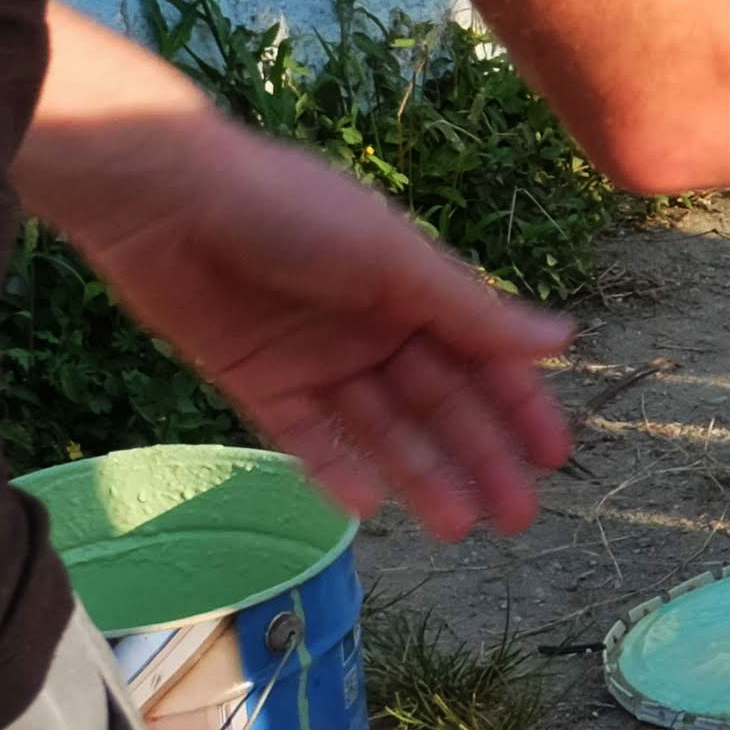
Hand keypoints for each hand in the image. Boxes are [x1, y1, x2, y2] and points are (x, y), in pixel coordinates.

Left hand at [61, 119, 576, 539]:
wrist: (167, 201)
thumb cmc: (292, 211)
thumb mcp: (392, 259)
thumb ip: (469, 311)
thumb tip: (562, 338)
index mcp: (412, 287)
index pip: (480, 356)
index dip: (518, 406)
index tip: (552, 459)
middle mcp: (371, 326)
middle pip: (437, 403)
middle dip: (479, 457)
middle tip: (515, 518)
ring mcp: (314, 358)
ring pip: (379, 429)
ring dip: (420, 475)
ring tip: (457, 527)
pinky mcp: (257, 381)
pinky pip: (306, 436)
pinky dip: (336, 469)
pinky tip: (369, 507)